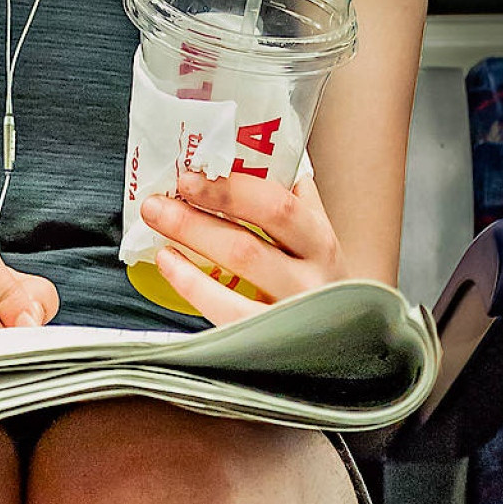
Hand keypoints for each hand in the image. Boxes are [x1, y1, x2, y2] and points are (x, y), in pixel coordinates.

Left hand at [140, 171, 345, 324]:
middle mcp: (311, 278)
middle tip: (160, 199)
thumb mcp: (317, 244)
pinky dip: (191, 283)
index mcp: (320, 243)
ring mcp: (291, 313)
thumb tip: (263, 156)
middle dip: (200, 213)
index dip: (233, 189)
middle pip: (251, 238)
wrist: (344, 348)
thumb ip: (296, 202)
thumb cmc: (319, 288)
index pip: (279, 206)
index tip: (192, 175)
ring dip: (191, 239)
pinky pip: (226, 309)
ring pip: (239, 269)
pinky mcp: (269, 342)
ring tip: (158, 221)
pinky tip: (169, 264)